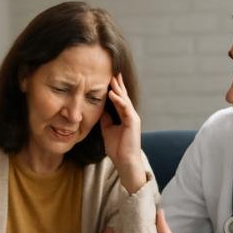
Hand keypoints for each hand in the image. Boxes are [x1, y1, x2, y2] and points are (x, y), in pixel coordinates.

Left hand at [100, 73, 145, 193]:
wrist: (124, 162)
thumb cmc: (117, 148)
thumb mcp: (107, 130)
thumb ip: (105, 119)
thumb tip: (99, 109)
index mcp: (124, 116)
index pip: (119, 99)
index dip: (113, 88)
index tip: (107, 77)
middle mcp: (130, 114)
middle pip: (123, 96)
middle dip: (117, 84)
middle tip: (112, 71)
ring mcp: (133, 117)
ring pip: (124, 99)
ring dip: (117, 88)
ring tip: (111, 78)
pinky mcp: (133, 122)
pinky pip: (125, 108)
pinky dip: (118, 100)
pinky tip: (112, 92)